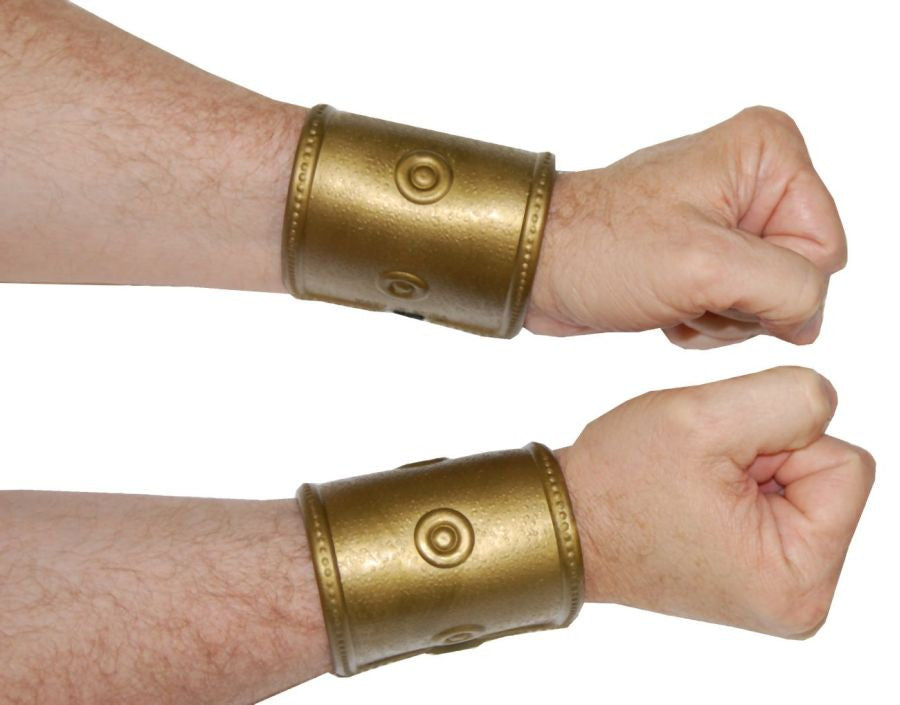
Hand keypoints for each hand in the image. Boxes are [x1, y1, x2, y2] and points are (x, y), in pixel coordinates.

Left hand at [528, 107, 846, 347]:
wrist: (538, 265)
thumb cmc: (602, 248)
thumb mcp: (708, 266)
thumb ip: (789, 289)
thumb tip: (806, 318)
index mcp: (768, 155)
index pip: (823, 252)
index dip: (773, 284)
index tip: (712, 277)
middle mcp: (754, 179)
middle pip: (797, 277)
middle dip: (742, 303)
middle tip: (686, 288)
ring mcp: (729, 219)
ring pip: (766, 300)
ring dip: (717, 316)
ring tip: (669, 295)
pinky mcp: (704, 253)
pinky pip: (735, 309)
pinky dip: (702, 321)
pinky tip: (663, 306)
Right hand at [559, 366, 873, 636]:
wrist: (569, 519)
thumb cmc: (619, 482)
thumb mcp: (704, 420)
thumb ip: (791, 398)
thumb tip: (824, 403)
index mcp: (800, 577)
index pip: (847, 465)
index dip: (780, 441)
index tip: (717, 464)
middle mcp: (801, 598)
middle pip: (829, 476)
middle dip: (766, 455)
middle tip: (700, 475)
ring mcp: (782, 589)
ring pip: (803, 482)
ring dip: (751, 466)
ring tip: (695, 485)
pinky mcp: (761, 573)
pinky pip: (781, 500)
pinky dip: (742, 482)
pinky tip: (699, 496)